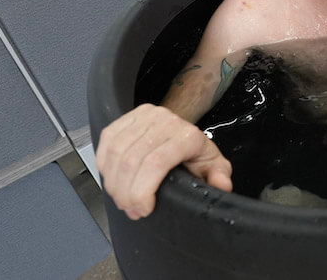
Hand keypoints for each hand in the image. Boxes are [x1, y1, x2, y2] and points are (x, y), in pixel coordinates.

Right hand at [96, 103, 232, 219]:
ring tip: (122, 198)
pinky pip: (107, 141)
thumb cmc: (196, 154)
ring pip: (116, 152)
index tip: (143, 209)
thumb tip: (220, 184)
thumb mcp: (213, 167)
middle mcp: (165, 121)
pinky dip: (105, 165)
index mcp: (187, 135)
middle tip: (130, 209)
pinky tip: (113, 180)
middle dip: (126, 192)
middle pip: (132, 161)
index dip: (142, 191)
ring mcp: (144, 116)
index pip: (155, 163)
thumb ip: (219, 177)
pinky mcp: (127, 116)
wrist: (183, 131)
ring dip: (113, 182)